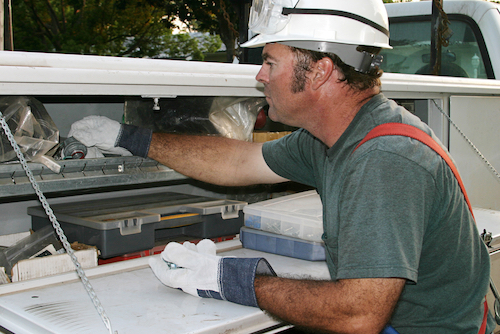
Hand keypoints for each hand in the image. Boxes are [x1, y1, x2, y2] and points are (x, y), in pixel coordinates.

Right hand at [69, 115, 151, 156]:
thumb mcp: (99, 135)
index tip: (72, 143)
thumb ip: (86, 136)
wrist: (127, 143)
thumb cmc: (117, 135)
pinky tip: (94, 153)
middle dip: (79, 143)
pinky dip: (90, 151)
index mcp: (91, 122)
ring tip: (89, 152)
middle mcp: (92, 128)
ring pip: (84, 142)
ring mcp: (95, 135)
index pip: (76, 127)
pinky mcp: (98, 142)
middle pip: (79, 135)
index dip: (73, 135)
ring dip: (85, 148)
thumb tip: (75, 136)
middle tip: (80, 150)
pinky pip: (90, 147)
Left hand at [149, 239, 275, 306]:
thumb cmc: (219, 276)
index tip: (151, 259)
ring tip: (200, 248)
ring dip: (195, 251)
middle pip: (179, 264)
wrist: (240, 278)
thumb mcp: (197, 262)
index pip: (165, 273)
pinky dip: (206, 252)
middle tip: (182, 247)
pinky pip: (204, 259)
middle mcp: (192, 279)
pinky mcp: (211, 272)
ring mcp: (201, 276)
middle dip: (181, 253)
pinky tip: (210, 249)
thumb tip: (168, 251)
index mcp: (185, 279)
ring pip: (192, 260)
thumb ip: (181, 255)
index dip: (158, 266)